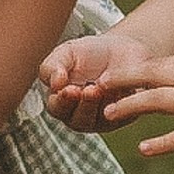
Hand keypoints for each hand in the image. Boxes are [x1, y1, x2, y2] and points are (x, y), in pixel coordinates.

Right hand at [40, 23, 154, 131]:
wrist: (121, 50)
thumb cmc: (89, 53)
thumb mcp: (67, 53)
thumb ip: (52, 67)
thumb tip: (54, 84)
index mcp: (60, 100)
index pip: (56, 107)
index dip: (62, 100)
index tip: (68, 89)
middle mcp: (77, 115)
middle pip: (75, 121)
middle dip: (83, 105)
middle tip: (89, 89)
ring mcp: (98, 120)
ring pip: (94, 123)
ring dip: (96, 107)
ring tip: (99, 89)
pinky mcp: (118, 120)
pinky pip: (116, 119)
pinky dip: (116, 108)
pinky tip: (117, 92)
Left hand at [98, 46, 173, 157]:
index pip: (162, 64)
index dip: (135, 69)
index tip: (112, 74)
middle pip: (154, 74)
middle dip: (124, 79)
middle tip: (97, 85)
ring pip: (161, 100)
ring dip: (132, 105)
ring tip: (109, 113)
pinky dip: (162, 142)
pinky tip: (143, 149)